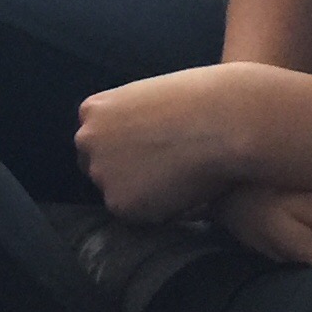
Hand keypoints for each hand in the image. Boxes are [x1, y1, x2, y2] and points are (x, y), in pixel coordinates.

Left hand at [74, 66, 273, 221]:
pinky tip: (184, 194)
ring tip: (181, 181)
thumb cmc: (202, 101)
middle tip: (164, 174)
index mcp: (93, 110)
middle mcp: (87, 140)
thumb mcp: (154, 97)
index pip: (96, 141)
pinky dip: (158, 211)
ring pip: (118, 193)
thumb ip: (134, 120)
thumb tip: (138, 144)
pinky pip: (138, 214)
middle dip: (125, 174)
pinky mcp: (119, 202)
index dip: (123, 151)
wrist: (224, 122)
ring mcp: (100, 172)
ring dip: (143, 193)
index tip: (148, 155)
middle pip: (98, 168)